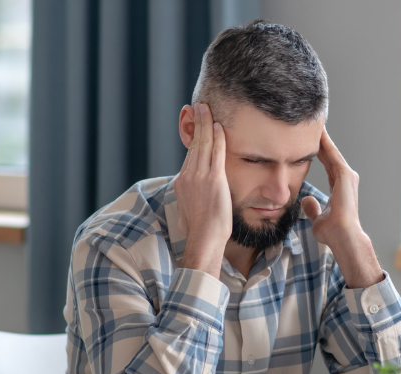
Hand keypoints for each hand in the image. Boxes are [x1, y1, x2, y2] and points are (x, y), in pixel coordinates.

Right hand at [173, 103, 230, 274]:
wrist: (204, 238)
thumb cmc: (199, 232)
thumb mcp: (187, 214)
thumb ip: (188, 203)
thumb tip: (187, 206)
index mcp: (181, 182)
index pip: (190, 155)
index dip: (194, 138)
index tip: (197, 126)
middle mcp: (188, 176)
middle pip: (194, 144)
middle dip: (197, 124)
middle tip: (200, 108)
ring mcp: (200, 176)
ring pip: (203, 144)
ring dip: (206, 124)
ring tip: (207, 109)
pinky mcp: (214, 179)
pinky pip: (216, 152)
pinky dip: (218, 137)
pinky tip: (219, 126)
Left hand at [301, 128, 361, 248]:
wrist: (342, 237)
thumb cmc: (332, 232)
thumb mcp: (318, 218)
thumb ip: (312, 207)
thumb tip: (306, 200)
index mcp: (339, 187)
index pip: (327, 163)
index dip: (318, 151)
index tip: (307, 140)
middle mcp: (345, 179)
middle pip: (329, 154)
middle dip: (320, 140)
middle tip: (310, 124)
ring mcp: (347, 176)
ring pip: (331, 151)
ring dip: (321, 138)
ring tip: (312, 122)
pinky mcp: (345, 175)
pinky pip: (332, 155)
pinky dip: (325, 143)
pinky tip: (317, 132)